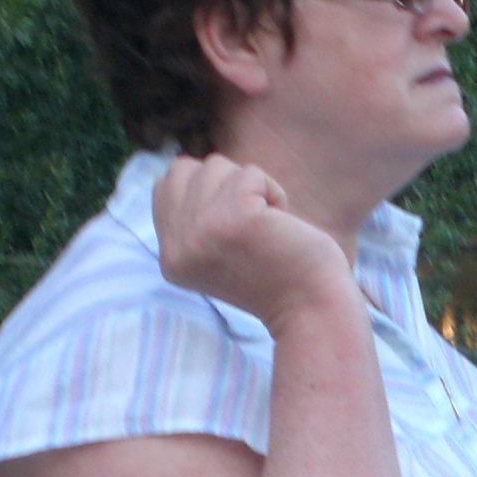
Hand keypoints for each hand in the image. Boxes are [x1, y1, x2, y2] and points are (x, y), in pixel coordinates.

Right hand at [152, 153, 352, 328]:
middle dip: (224, 185)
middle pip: (186, 169)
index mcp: (170, 258)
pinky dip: (275, 193)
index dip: (206, 190)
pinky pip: (251, 174)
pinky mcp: (234, 217)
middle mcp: (176, 247)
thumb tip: (186, 166)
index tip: (236, 227)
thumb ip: (193, 219)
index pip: (165, 185)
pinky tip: (281, 226)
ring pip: (216, 166)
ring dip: (252, 190)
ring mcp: (201, 231)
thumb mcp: (216, 251)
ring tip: (267, 229)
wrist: (311, 310)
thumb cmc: (277, 276)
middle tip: (252, 225)